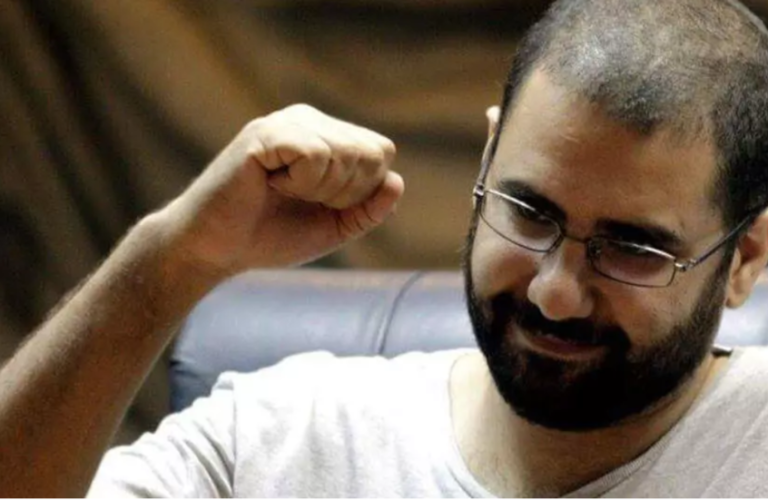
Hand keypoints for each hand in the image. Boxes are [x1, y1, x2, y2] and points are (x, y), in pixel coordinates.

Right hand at [156, 104, 403, 275]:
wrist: (215, 249)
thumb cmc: (269, 235)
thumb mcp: (333, 227)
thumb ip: (367, 209)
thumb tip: (397, 182)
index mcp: (327, 136)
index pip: (380, 152)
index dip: (362, 191)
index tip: (322, 205)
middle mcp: (309, 120)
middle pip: (369, 152)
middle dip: (344, 193)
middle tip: (299, 199)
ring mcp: (286, 122)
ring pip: (344, 153)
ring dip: (319, 190)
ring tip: (282, 191)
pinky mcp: (265, 134)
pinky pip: (314, 155)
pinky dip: (299, 183)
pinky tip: (270, 184)